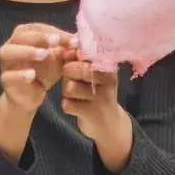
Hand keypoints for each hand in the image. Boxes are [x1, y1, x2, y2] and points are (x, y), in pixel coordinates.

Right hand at [0, 22, 70, 159]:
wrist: (31, 95)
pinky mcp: (5, 79)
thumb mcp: (59, 59)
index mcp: (25, 35)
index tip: (73, 40)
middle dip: (39, 37)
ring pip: (8, 51)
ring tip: (43, 55)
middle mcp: (11, 45)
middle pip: (21, 35)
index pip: (38, 28)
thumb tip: (80, 41)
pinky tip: (31, 75)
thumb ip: (67, 50)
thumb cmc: (43, 71)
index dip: (55, 32)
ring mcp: (6, 63)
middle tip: (55, 41)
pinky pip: (7, 75)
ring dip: (26, 51)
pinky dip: (19, 74)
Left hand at [59, 57, 133, 174]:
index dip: (72, 56)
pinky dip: (68, 106)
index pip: (83, 52)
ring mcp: (101, 97)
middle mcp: (107, 80)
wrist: (110, 125)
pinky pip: (66, 104)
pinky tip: (78, 108)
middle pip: (71, 68)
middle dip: (68, 76)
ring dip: (67, 93)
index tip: (74, 62)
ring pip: (68, 87)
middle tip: (75, 83)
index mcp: (108, 66)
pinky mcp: (92, 113)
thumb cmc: (96, 94)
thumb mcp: (92, 75)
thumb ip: (79, 61)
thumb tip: (65, 49)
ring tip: (78, 97)